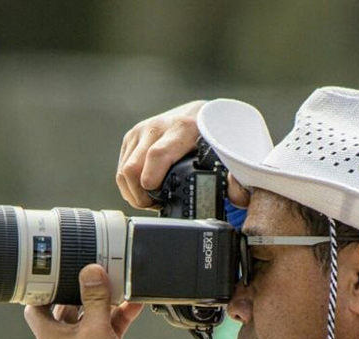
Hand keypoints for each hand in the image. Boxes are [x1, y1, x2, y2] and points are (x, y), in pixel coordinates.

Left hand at [24, 264, 145, 338]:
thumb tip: (91, 271)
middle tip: (90, 269)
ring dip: (103, 301)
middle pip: (67, 305)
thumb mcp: (95, 329)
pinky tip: (133, 303)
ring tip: (115, 283)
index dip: (42, 287)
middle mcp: (63, 338)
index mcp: (50, 334)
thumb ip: (95, 298)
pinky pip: (109, 326)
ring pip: (91, 314)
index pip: (36, 304)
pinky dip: (119, 315)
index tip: (54, 269)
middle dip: (80, 289)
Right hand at [116, 100, 249, 208]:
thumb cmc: (215, 139)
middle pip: (133, 169)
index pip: (157, 155)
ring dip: (134, 192)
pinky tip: (146, 188)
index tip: (155, 198)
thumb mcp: (228, 156)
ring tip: (153, 199)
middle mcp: (158, 126)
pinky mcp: (132, 137)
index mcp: (183, 128)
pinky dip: (130, 184)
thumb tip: (236, 196)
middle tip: (156, 206)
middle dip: (140, 196)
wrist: (203, 113)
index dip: (151, 181)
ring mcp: (141, 131)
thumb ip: (236, 180)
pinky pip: (122, 168)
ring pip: (124, 171)